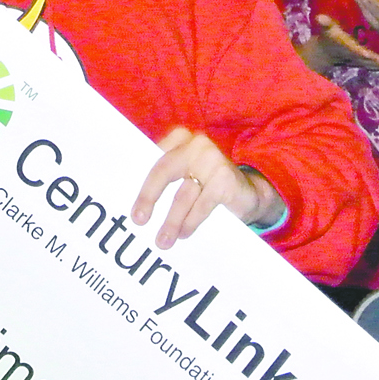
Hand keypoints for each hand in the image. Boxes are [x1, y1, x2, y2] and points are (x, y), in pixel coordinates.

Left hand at [130, 128, 280, 247]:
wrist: (249, 194)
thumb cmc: (207, 186)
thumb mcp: (185, 176)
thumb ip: (164, 178)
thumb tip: (136, 203)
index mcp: (180, 139)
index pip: (152, 159)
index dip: (138, 180)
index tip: (129, 202)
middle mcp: (195, 144)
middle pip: (163, 171)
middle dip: (147, 198)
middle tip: (138, 221)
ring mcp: (212, 159)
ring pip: (182, 195)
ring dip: (171, 221)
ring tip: (163, 241)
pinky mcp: (226, 178)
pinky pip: (201, 205)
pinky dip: (190, 222)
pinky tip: (183, 234)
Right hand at [295, 14, 378, 73]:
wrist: (324, 52)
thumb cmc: (327, 36)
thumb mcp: (326, 28)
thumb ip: (324, 23)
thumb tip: (319, 17)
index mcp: (346, 46)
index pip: (353, 49)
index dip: (359, 52)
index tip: (367, 54)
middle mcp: (352, 54)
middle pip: (364, 59)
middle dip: (373, 62)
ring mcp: (356, 59)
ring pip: (368, 63)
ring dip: (378, 65)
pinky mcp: (359, 61)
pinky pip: (370, 64)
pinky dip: (378, 66)